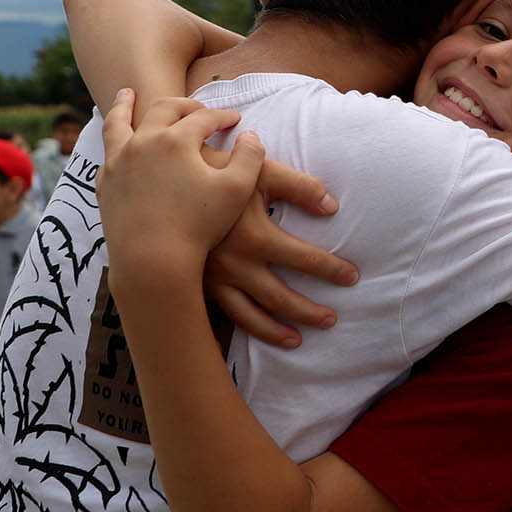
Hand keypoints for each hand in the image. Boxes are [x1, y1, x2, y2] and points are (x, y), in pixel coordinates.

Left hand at [98, 90, 261, 280]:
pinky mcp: (105, 184)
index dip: (223, 116)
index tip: (235, 120)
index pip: (204, 117)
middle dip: (184, 105)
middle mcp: (144, 143)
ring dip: (126, 105)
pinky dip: (115, 140)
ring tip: (128, 93)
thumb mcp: (238, 190)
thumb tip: (251, 135)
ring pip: (119, 122)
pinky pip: (107, 153)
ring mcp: (119, 162)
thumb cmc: (199, 226)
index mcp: (177, 140)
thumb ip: (250, 157)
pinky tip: (119, 142)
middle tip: (198, 108)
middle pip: (163, 110)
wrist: (152, 260)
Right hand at [203, 158, 357, 350]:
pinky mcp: (194, 284)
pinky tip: (247, 341)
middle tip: (331, 320)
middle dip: (308, 312)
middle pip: (280, 298)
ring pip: (249, 316)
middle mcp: (234, 265)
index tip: (351, 276)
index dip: (332, 270)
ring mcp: (211, 279)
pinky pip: (218, 317)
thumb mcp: (259, 169)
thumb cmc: (215, 170)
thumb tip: (332, 207)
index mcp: (255, 237)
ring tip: (297, 341)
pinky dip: (236, 332)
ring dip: (275, 332)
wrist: (160, 181)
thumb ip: (299, 185)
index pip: (306, 260)